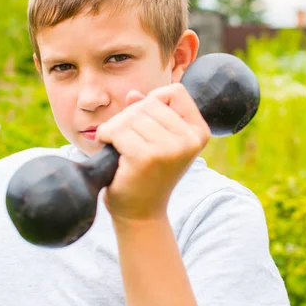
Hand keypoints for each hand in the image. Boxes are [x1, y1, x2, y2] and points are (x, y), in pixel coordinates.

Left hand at [95, 83, 210, 221]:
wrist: (141, 213)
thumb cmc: (147, 174)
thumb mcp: (157, 140)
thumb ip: (148, 114)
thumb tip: (133, 94)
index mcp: (199, 132)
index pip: (175, 92)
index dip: (155, 101)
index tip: (147, 123)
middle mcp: (189, 139)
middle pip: (148, 102)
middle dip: (129, 117)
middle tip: (128, 142)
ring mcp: (169, 148)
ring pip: (130, 115)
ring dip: (116, 129)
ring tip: (120, 148)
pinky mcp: (146, 157)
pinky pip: (117, 130)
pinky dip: (106, 136)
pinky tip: (110, 150)